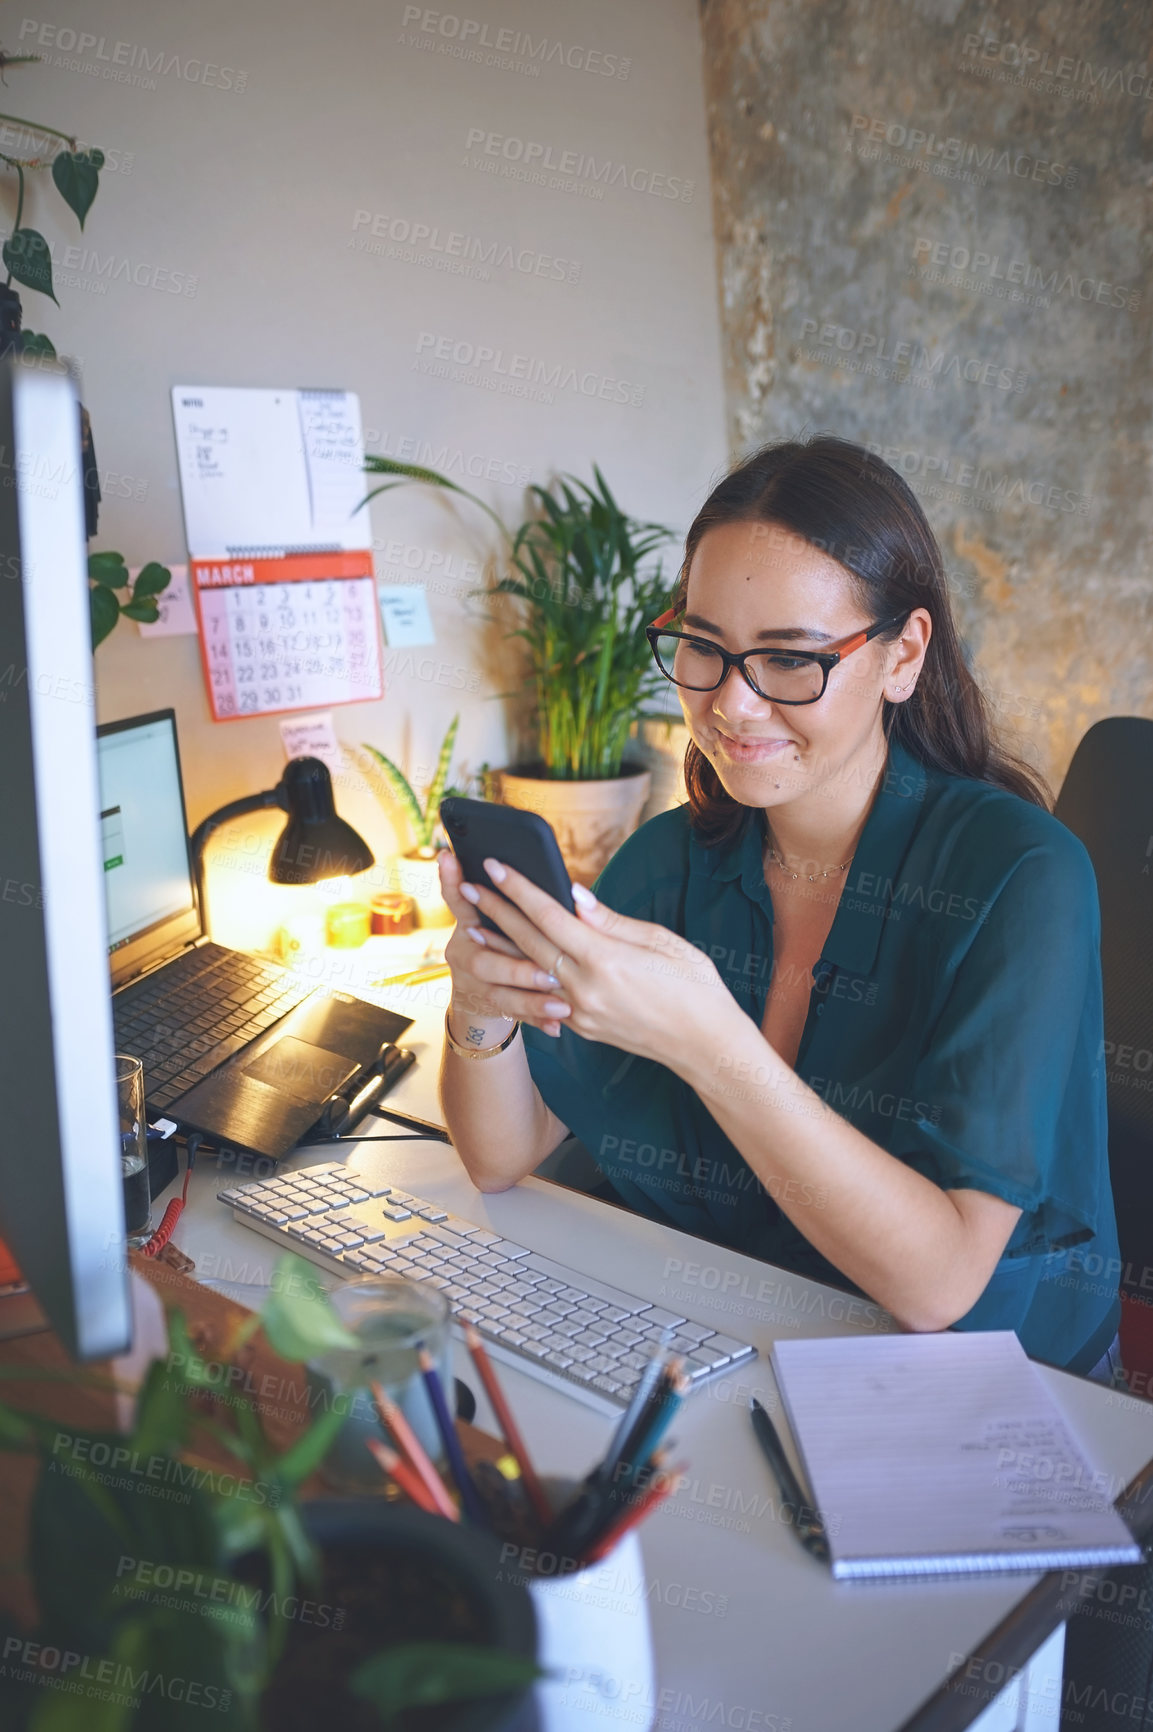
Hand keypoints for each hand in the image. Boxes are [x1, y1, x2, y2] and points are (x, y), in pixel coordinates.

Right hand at [438, 850, 570, 1036]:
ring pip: (499, 995)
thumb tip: (570, 892)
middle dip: (516, 969)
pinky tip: (557, 1027)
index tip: (453, 859)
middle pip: (483, 962)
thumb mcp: (493, 919)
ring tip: (562, 1005)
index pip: (460, 901)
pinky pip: (514, 1016)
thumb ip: (514, 903)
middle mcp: (463, 953)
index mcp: (468, 923)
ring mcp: (473, 985)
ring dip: (531, 1000)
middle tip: (548, 974)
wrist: (476, 994)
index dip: (453, 882)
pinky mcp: (488, 1007)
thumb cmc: (499, 940)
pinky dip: (536, 1020)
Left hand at [456, 855, 732, 1063]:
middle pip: (529, 943)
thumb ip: (611, 920)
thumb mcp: (660, 941)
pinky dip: (527, 973)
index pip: (550, 916)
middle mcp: (586, 989)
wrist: (706, 1045)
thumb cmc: (694, 986)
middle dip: (497, 913)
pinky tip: (513, 959)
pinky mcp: (583, 1027)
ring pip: (531, 972)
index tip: (494, 866)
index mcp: (607, 960)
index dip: (519, 889)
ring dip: (501, 947)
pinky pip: (547, 995)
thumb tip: (573, 895)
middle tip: (470, 888)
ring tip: (476, 925)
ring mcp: (581, 1012)